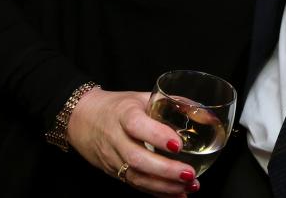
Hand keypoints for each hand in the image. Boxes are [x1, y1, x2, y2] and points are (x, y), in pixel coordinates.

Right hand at [67, 87, 199, 195]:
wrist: (82, 120)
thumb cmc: (117, 106)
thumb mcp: (141, 96)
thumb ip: (171, 102)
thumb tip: (204, 111)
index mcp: (123, 114)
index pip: (137, 126)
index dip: (157, 136)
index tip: (178, 144)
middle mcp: (116, 139)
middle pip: (136, 159)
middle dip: (165, 170)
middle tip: (189, 173)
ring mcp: (113, 159)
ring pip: (135, 177)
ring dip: (164, 186)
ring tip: (189, 186)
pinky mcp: (114, 173)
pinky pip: (136, 185)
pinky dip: (157, 193)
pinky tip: (178, 194)